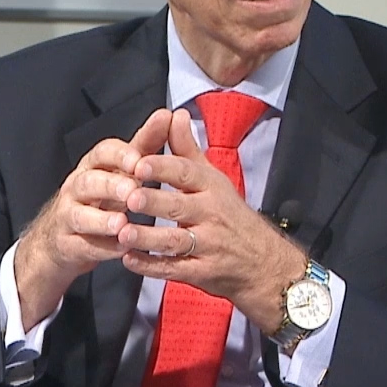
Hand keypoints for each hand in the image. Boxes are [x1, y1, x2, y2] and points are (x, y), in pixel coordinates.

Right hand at [14, 109, 172, 329]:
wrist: (63, 238)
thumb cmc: (101, 198)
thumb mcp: (122, 170)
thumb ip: (146, 145)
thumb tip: (171, 116)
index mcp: (94, 166)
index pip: (102, 152)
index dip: (119, 155)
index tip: (138, 159)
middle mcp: (77, 187)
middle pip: (88, 181)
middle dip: (110, 184)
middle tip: (132, 190)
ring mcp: (68, 216)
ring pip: (79, 215)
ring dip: (102, 219)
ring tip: (123, 223)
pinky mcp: (68, 244)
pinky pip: (82, 246)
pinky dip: (101, 249)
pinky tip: (120, 250)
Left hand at [118, 109, 306, 334]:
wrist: (264, 263)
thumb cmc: (231, 215)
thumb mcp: (214, 179)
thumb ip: (188, 149)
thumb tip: (175, 114)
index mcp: (212, 187)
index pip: (187, 173)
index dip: (163, 168)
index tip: (139, 163)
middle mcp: (212, 214)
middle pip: (180, 207)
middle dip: (154, 202)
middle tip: (129, 197)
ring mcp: (208, 245)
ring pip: (175, 241)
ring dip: (148, 238)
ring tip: (123, 232)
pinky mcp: (203, 273)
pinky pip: (174, 269)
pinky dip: (151, 266)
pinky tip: (129, 260)